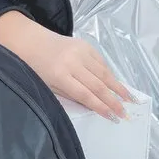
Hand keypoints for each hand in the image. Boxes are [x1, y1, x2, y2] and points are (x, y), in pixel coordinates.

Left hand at [0, 11, 132, 120]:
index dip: (101, 107)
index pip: (86, 95)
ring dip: (118, 87)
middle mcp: (73, 62)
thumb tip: (93, 106)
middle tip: (125, 113)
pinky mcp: (85, 44)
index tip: (114, 118)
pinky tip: (117, 84)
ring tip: (130, 99)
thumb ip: (70, 96)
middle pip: (98, 85)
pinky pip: (101, 62)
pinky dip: (110, 73)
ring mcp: (80, 51)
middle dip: (114, 101)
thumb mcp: (48, 86)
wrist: (28, 40)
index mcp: (60, 75)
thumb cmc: (35, 68)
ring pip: (104, 72)